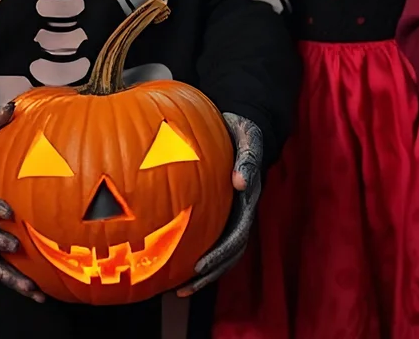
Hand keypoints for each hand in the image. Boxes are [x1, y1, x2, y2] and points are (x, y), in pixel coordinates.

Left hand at [180, 113, 263, 295]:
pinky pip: (207, 239)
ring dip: (203, 275)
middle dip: (210, 274)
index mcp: (248, 200)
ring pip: (221, 253)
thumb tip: (242, 182)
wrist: (238, 127)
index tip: (199, 266)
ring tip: (178, 290)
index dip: (220, 254)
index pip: (239, 235)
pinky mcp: (217, 213)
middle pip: (231, 253)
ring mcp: (229, 214)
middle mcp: (240, 212)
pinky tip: (170, 267)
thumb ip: (247, 159)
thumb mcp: (248, 139)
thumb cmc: (242, 132)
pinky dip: (191, 256)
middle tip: (185, 288)